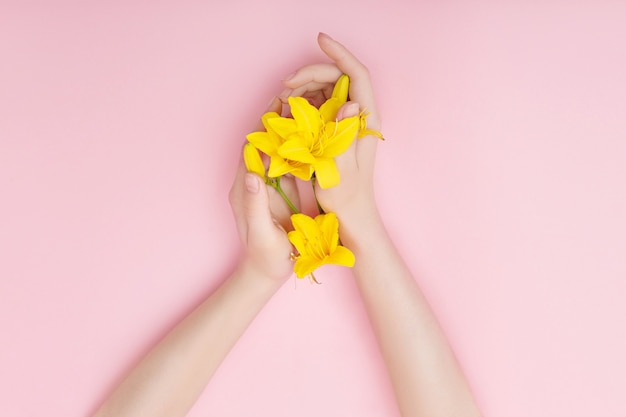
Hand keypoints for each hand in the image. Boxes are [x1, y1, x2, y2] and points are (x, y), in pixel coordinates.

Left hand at [229, 99, 298, 280]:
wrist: (267, 272)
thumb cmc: (265, 257)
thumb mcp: (260, 233)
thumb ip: (255, 204)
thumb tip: (252, 174)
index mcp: (245, 189)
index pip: (251, 149)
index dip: (263, 127)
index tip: (277, 106)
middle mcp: (253, 182)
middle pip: (263, 143)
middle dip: (276, 120)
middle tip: (293, 96)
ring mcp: (267, 186)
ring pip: (276, 151)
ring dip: (288, 130)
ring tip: (304, 107)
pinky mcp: (279, 192)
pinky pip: (287, 164)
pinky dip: (297, 148)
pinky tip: (312, 135)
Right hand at [281, 33, 381, 244]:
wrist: (350, 215)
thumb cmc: (346, 198)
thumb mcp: (342, 171)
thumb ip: (344, 137)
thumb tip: (349, 104)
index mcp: (366, 122)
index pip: (357, 75)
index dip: (340, 53)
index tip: (319, 40)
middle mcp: (358, 116)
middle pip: (337, 78)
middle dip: (310, 74)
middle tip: (285, 85)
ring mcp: (346, 122)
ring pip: (325, 90)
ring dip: (302, 88)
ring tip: (283, 101)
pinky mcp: (334, 130)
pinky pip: (318, 106)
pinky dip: (301, 103)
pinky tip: (287, 112)